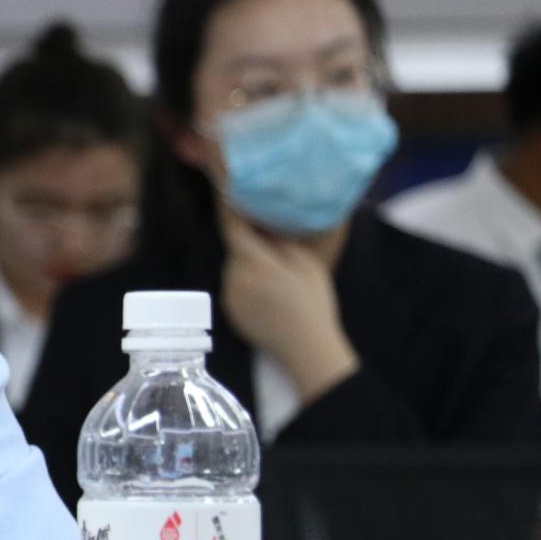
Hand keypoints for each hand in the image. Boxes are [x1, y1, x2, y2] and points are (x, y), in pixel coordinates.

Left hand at [218, 208, 358, 403]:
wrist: (306, 347)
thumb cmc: (313, 304)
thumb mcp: (306, 265)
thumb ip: (281, 242)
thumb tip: (264, 224)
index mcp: (256, 263)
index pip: (234, 229)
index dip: (230, 210)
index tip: (227, 192)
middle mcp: (235, 278)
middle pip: (235, 249)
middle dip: (248, 242)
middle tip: (268, 238)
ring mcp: (229, 296)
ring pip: (234, 268)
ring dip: (247, 263)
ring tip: (275, 272)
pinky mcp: (228, 310)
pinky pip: (234, 286)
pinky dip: (245, 282)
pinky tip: (268, 292)